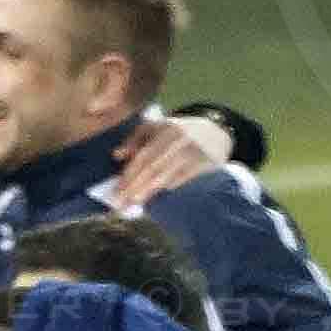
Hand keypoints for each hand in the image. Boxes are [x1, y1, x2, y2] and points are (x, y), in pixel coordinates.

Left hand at [99, 110, 235, 203]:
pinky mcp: (205, 162)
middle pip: (153, 166)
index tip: (116, 191)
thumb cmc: (177, 133)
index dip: (129, 174)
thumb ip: (135, 139)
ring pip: (167, 173)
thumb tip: (116, 155)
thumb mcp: (157, 128)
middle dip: (135, 186)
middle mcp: (179, 139)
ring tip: (134, 202)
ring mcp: (193, 151)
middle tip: (121, 203)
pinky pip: (184, 177)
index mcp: (164, 129)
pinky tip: (158, 197)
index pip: (143, 155)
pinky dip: (171, 187)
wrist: (214, 132)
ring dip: (149, 190)